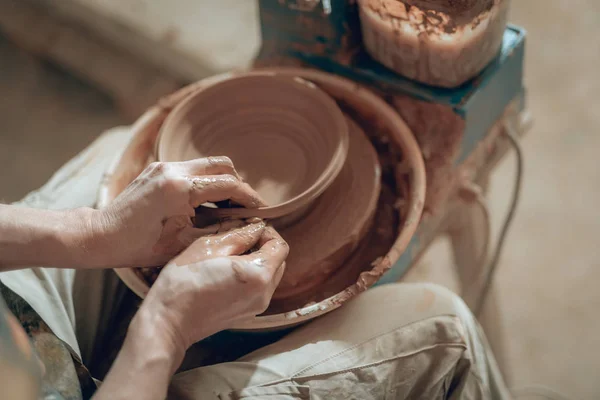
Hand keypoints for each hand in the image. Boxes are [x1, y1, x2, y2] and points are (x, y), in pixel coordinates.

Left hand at [93, 157, 265, 267]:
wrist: (101, 236)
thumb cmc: (139, 247)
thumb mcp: (184, 243)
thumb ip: (218, 229)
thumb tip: (246, 224)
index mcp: (179, 188)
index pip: (228, 185)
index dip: (249, 197)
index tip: (262, 210)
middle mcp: (173, 170)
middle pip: (222, 165)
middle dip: (238, 185)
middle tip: (246, 207)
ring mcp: (164, 165)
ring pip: (208, 164)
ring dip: (222, 181)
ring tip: (228, 206)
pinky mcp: (158, 168)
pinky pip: (192, 168)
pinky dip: (205, 181)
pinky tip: (206, 203)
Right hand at [136, 220, 287, 351]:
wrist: (168, 322)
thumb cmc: (184, 281)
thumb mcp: (209, 246)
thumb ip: (239, 234)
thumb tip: (256, 226)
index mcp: (259, 275)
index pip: (280, 246)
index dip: (267, 232)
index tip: (248, 228)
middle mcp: (265, 294)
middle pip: (279, 262)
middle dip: (264, 246)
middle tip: (239, 239)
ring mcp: (257, 307)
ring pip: (270, 276)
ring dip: (258, 261)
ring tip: (230, 255)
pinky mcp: (247, 314)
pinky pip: (259, 288)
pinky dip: (251, 276)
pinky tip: (227, 272)